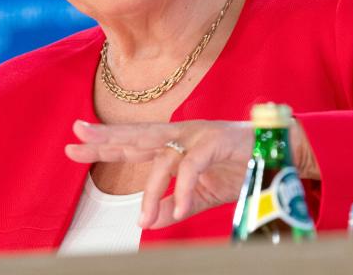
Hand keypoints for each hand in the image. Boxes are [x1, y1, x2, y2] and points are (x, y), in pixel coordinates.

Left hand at [64, 119, 319, 228]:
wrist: (279, 152)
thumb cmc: (239, 165)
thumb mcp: (200, 192)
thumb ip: (175, 203)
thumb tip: (150, 221)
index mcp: (173, 141)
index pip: (131, 140)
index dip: (103, 140)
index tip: (73, 141)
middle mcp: (180, 132)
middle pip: (135, 136)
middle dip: (104, 139)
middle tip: (74, 141)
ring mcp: (197, 134)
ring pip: (161, 158)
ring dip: (150, 192)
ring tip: (143, 220)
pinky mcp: (217, 141)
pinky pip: (192, 165)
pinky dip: (182, 188)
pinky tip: (178, 209)